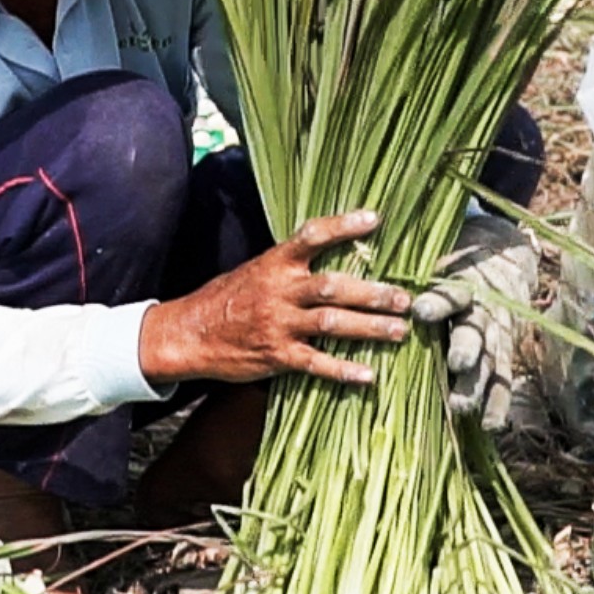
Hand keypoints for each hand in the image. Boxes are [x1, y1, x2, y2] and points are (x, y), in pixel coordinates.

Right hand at [138, 210, 411, 387]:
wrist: (189, 333)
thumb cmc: (226, 299)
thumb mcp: (255, 271)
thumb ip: (290, 266)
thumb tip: (333, 254)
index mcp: (274, 263)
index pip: (312, 236)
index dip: (344, 225)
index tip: (375, 219)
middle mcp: (279, 290)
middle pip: (333, 286)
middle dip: (372, 293)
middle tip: (404, 298)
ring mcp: (278, 324)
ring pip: (331, 323)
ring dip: (369, 327)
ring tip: (399, 330)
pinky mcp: (276, 355)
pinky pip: (315, 363)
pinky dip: (342, 370)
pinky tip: (368, 375)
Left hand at [409, 212, 537, 425]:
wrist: (506, 257)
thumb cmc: (457, 258)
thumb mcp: (439, 253)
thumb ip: (412, 262)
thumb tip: (366, 248)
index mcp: (463, 285)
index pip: (451, 293)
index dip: (438, 301)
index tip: (420, 309)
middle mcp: (482, 312)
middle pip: (475, 332)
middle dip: (465, 348)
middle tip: (455, 363)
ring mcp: (496, 336)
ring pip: (490, 362)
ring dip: (477, 385)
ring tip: (462, 407)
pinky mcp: (504, 353)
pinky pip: (503, 381)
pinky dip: (498, 404)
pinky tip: (489, 426)